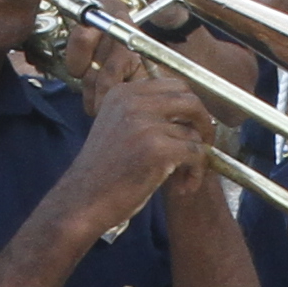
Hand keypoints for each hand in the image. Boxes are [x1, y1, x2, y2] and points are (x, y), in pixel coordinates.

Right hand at [51, 52, 214, 238]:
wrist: (83, 201)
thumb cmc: (104, 173)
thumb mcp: (119, 128)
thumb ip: (147, 114)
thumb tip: (194, 113)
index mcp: (122, 93)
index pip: (174, 85)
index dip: (190, 109)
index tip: (191, 129)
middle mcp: (133, 101)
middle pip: (191, 101)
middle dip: (204, 125)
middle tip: (201, 148)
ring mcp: (145, 124)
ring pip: (194, 133)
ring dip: (196, 159)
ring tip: (183, 177)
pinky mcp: (156, 148)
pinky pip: (196, 153)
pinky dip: (196, 173)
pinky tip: (182, 187)